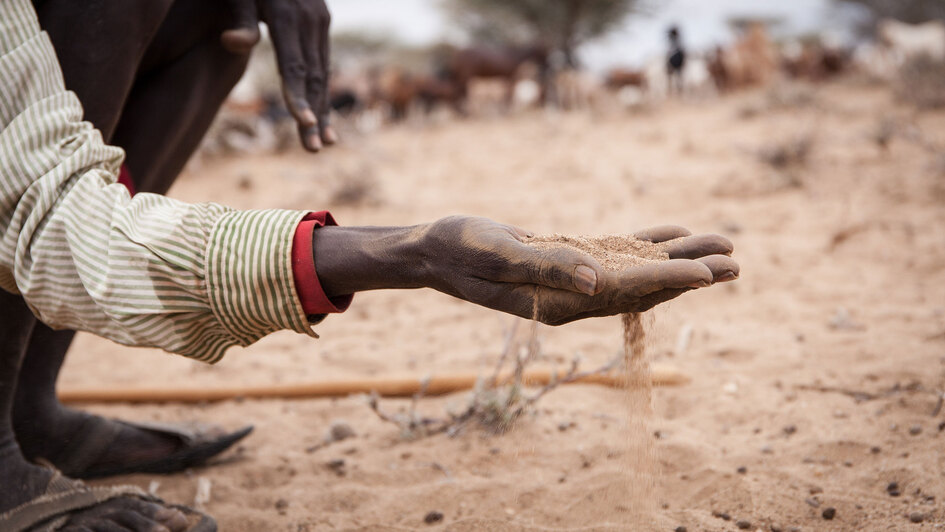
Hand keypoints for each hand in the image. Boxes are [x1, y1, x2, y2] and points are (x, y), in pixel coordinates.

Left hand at [220, 0, 335, 151]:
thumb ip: (238, 19)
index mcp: (289, 15)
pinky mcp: (321, 23)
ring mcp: (320, 21)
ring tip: (323, 143)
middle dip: (314, 116)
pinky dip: (322, 91)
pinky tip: (322, 115)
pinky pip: (322, 63)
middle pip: (314, 76)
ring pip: (323, 73)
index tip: (303, 123)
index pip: (294, 64)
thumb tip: (232, 43)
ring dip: (323, 110)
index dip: (299, 95)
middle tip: (313, 149)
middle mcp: (312, 20)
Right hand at [415, 216, 737, 324]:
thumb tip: (599, 279)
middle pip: (646, 287)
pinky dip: (648, 245)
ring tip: (721, 246)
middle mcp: (576, 296)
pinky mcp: (567, 260)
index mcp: (563, 301)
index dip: (674, 281)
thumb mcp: (499, 255)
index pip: (630, 292)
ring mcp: (574, 279)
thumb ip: (548, 265)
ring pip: (639, 270)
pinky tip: (674, 236)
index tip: (713, 272)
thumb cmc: (461, 251)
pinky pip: (617, 254)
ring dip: (680, 260)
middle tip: (736, 261)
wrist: (435, 251)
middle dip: (692, 275)